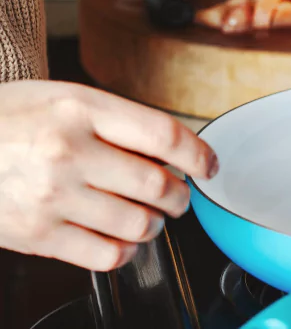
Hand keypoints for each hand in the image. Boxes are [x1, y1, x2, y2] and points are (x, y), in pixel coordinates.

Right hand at [0, 81, 217, 270]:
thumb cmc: (8, 119)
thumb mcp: (63, 98)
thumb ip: (117, 121)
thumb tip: (172, 150)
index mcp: (81, 110)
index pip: (162, 135)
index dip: (198, 154)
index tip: (209, 165)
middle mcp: (68, 152)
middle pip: (157, 185)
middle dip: (180, 196)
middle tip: (178, 196)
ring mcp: (52, 196)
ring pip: (138, 224)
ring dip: (156, 225)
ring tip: (150, 217)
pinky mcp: (37, 234)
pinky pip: (106, 255)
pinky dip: (126, 252)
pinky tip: (121, 239)